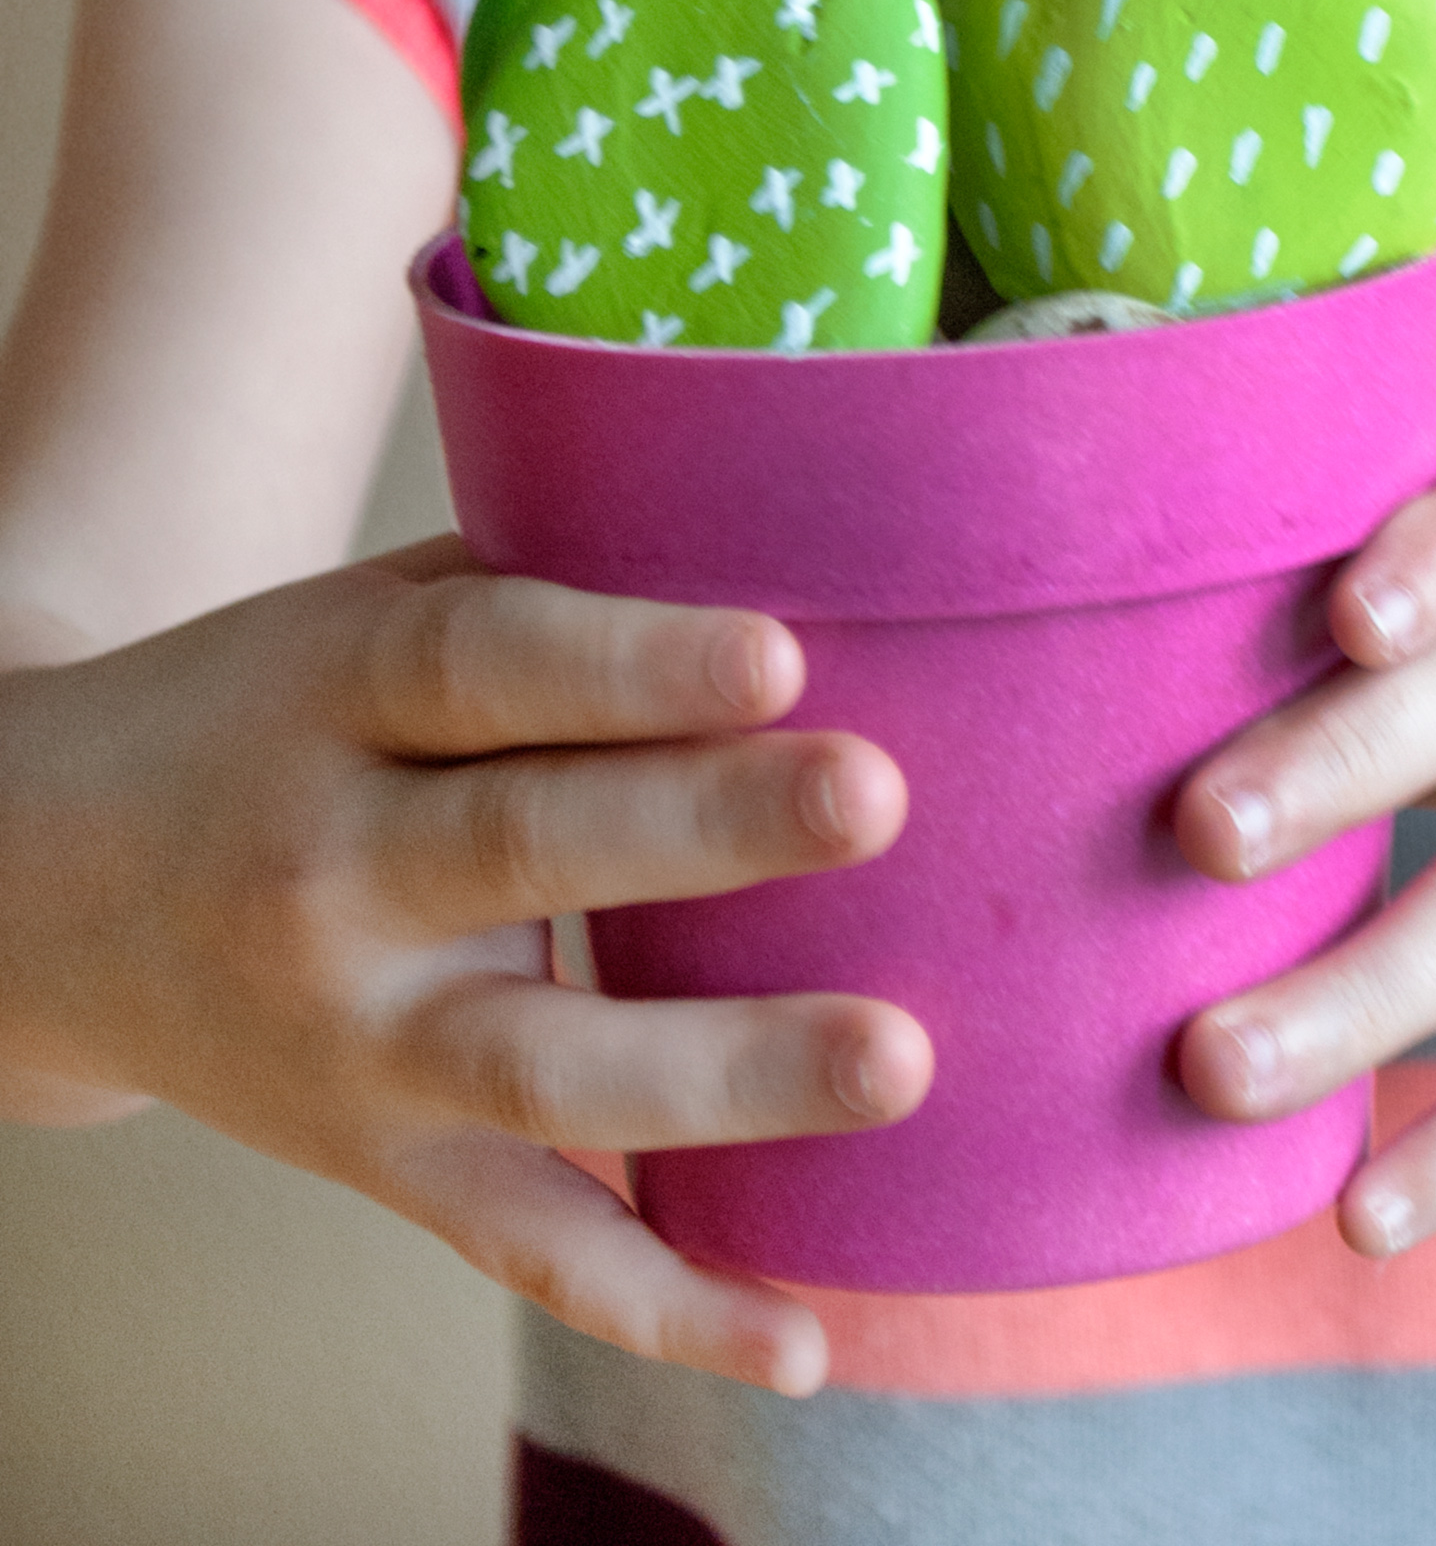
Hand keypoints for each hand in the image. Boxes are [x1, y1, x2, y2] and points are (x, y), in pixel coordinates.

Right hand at [0, 538, 930, 1392]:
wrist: (46, 886)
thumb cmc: (278, 711)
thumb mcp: (367, 611)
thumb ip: (548, 586)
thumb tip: (799, 550)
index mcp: (336, 696)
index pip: (487, 664)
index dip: (628, 662)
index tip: (778, 650)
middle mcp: (332, 871)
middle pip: (525, 849)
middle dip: (705, 825)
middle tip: (874, 795)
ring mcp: (356, 1042)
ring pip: (544, 1068)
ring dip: (727, 1075)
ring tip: (897, 1058)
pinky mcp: (385, 1167)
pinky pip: (530, 1251)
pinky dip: (663, 1305)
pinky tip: (800, 1339)